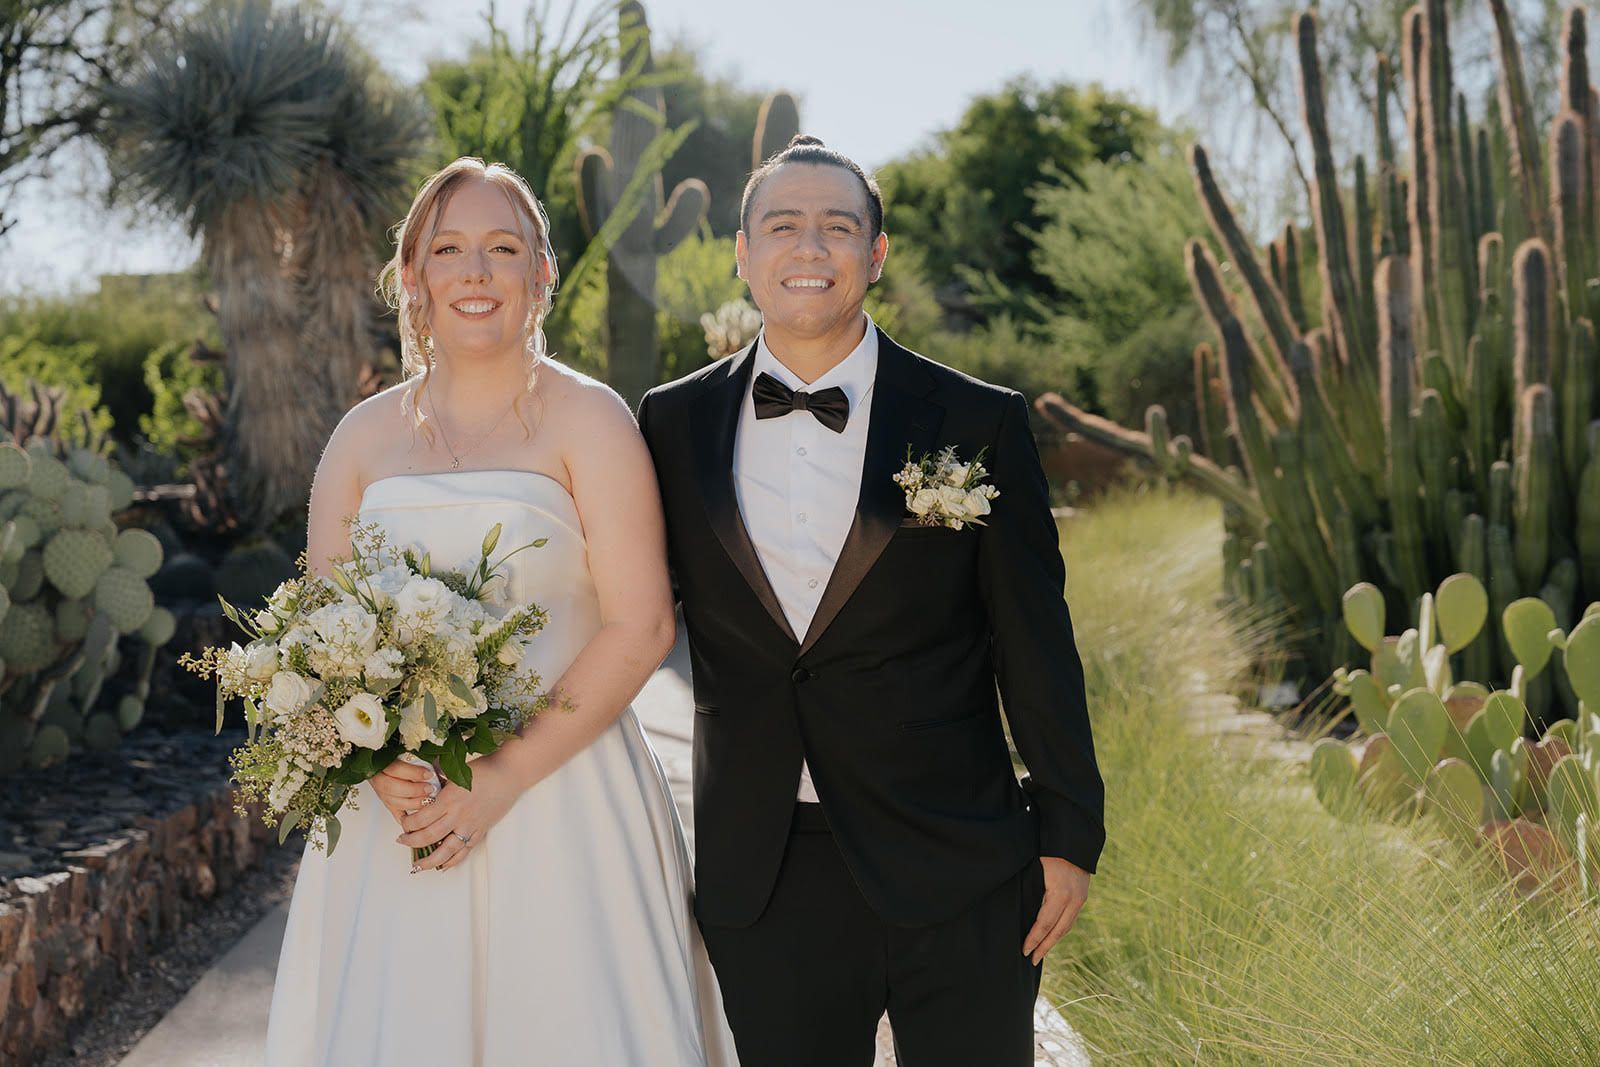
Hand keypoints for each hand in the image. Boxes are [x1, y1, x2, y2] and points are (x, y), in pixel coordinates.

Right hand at [368, 757, 437, 827]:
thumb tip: (437, 764)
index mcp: (382, 761)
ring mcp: (381, 791)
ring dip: (412, 803)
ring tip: (427, 800)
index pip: (395, 768)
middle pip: (391, 787)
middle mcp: (378, 777)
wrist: (385, 759)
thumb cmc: (403, 753)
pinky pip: (395, 813)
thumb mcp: (411, 752)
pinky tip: (417, 819)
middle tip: (429, 789)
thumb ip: (420, 757)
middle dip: (413, 790)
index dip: (413, 773)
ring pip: (392, 801)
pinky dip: (406, 819)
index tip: (429, 774)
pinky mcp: (387, 803)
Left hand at [396, 754, 522, 871]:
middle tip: (402, 841)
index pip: (421, 818)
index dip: (407, 824)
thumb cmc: (484, 769)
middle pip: (429, 836)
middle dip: (411, 842)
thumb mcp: (456, 772)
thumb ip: (438, 781)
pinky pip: (464, 851)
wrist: (509, 774)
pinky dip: (452, 861)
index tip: (403, 823)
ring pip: (446, 850)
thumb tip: (420, 783)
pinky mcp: (481, 831)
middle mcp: (458, 815)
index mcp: (449, 799)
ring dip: (429, 861)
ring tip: (417, 866)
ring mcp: (470, 826)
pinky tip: (443, 866)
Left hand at [1022, 856, 1089, 965]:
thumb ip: (1032, 893)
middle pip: (1058, 930)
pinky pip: (1071, 917)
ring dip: (1054, 940)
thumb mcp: (1036, 871)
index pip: (1044, 923)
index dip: (1034, 939)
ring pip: (1066, 926)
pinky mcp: (1083, 895)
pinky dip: (1061, 928)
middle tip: (1032, 959)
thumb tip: (1019, 912)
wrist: (1073, 838)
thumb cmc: (1048, 851)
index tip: (1024, 950)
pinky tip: (1053, 934)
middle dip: (1044, 946)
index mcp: (1060, 894)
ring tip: (1041, 951)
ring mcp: (1080, 898)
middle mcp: (1074, 899)